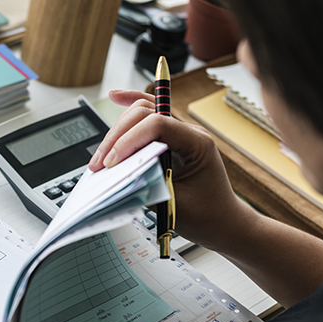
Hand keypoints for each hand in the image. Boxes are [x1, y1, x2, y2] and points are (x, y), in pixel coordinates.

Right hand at [88, 90, 258, 251]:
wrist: (223, 223)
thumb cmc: (207, 216)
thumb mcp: (174, 205)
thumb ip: (147, 187)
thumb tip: (117, 175)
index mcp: (198, 143)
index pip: (158, 125)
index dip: (129, 140)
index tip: (111, 163)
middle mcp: (189, 133)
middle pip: (146, 114)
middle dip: (118, 136)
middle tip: (100, 164)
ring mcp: (179, 135)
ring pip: (142, 114)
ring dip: (117, 132)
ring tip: (100, 158)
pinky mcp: (169, 142)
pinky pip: (148, 118)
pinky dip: (130, 109)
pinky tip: (116, 97)